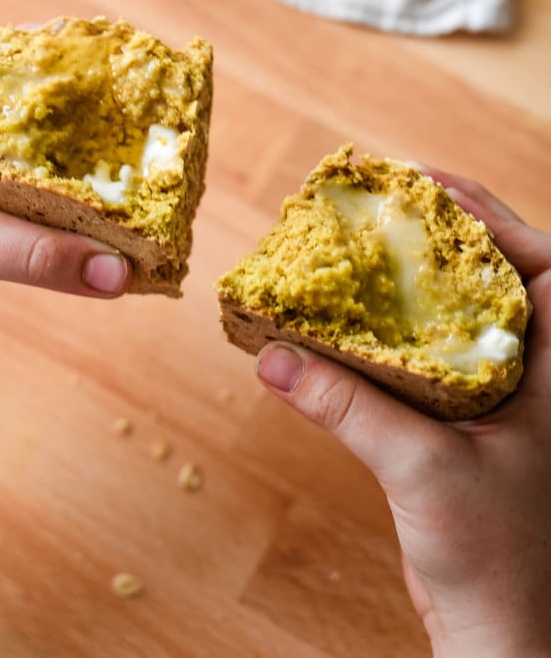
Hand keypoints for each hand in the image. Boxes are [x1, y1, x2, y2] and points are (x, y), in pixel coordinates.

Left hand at [0, 81, 128, 464]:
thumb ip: (37, 255)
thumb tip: (119, 272)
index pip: (23, 65)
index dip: (79, 64)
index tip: (136, 71)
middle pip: (52, 124)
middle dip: (104, 132)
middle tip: (162, 136)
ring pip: (58, 177)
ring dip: (101, 190)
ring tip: (158, 189)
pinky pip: (54, 225)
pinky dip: (87, 233)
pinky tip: (126, 241)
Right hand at [256, 171, 550, 657]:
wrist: (501, 637)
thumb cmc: (499, 560)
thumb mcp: (424, 468)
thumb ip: (348, 407)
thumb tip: (274, 357)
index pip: (544, 265)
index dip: (491, 216)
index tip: (430, 184)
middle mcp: (533, 375)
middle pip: (496, 279)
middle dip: (446, 238)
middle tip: (388, 203)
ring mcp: (499, 401)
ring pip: (457, 318)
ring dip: (414, 283)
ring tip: (363, 248)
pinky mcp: (463, 427)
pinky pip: (426, 361)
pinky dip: (390, 336)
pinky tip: (346, 327)